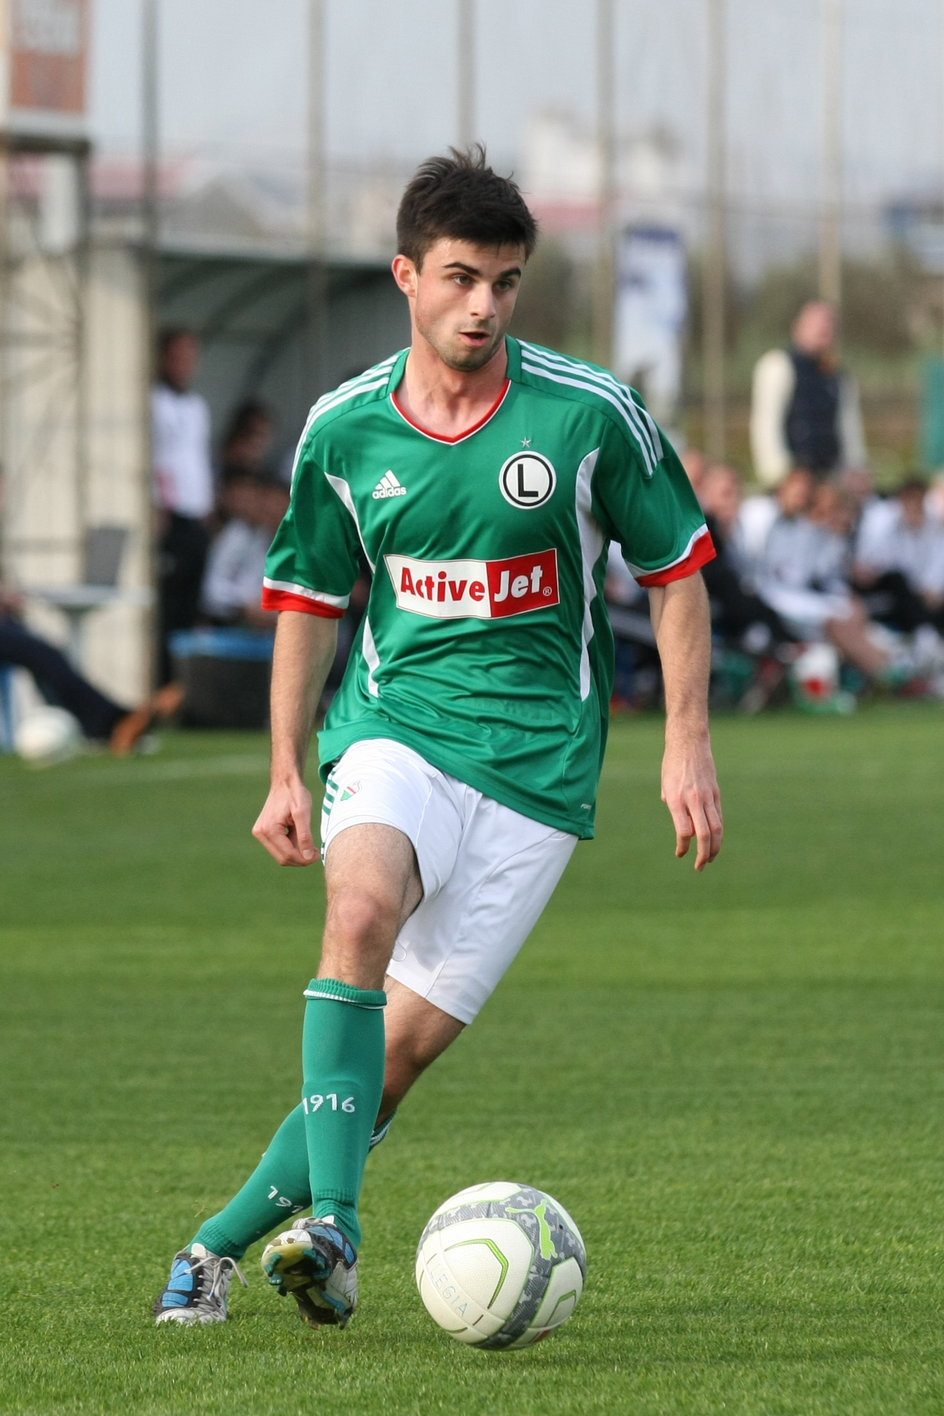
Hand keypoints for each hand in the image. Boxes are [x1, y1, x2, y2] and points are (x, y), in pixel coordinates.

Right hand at [252, 778, 317, 865]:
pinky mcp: (264, 831)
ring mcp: (260, 833)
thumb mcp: (303, 814)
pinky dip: (291, 847)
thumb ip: (305, 836)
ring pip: (281, 855)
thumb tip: (308, 857)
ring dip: (297, 853)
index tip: (318, 856)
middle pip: (283, 858)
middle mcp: (261, 833)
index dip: (304, 859)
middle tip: (316, 853)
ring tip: (309, 842)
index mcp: (269, 829)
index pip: (287, 854)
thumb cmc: (295, 794)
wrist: (285, 781)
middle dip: (300, 859)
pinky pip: (279, 847)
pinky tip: (300, 837)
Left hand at [661, 736, 723, 871]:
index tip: (680, 854)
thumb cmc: (672, 764)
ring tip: (709, 858)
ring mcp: (707, 797)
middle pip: (704, 834)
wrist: (689, 742)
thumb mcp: (665, 785)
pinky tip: (715, 841)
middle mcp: (694, 800)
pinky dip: (718, 832)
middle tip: (699, 866)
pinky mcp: (716, 793)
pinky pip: (719, 817)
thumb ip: (672, 806)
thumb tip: (681, 824)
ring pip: (716, 828)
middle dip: (702, 854)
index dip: (683, 847)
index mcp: (677, 799)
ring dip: (714, 847)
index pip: (684, 831)